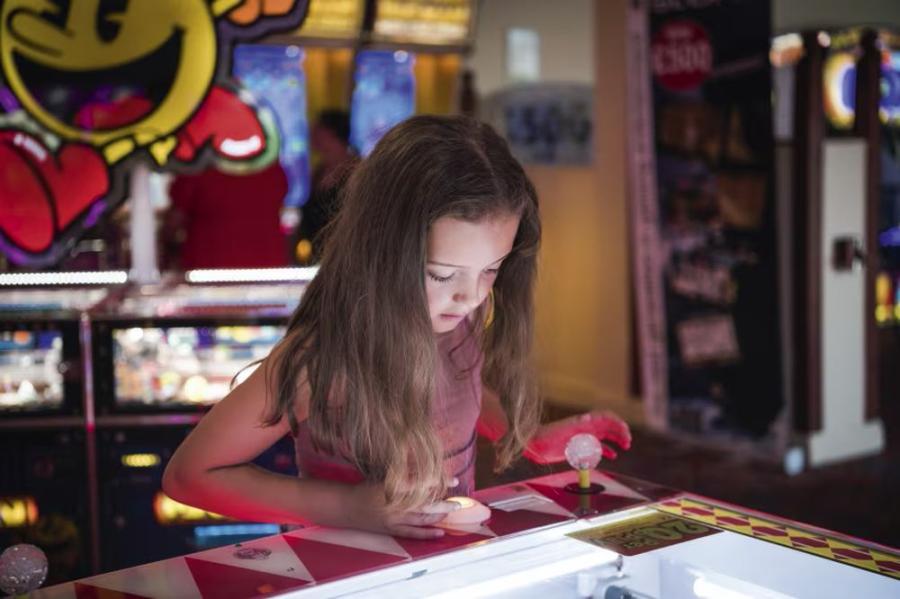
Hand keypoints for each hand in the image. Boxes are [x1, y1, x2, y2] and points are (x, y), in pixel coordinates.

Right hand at [345, 478, 460, 538]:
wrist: (346, 506)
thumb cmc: (365, 488)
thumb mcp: (384, 476)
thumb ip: (405, 475)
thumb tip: (426, 471)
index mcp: (394, 487)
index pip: (423, 484)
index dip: (440, 482)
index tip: (454, 480)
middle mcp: (396, 505)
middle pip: (426, 504)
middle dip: (444, 503)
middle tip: (459, 503)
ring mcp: (395, 519)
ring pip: (422, 519)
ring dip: (439, 516)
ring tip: (452, 513)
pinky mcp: (392, 530)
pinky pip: (413, 533)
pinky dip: (427, 534)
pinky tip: (440, 532)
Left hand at [525, 411, 631, 463]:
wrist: (534, 445)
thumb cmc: (546, 437)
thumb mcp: (560, 430)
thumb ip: (574, 425)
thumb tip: (588, 417)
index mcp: (582, 422)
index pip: (604, 416)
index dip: (616, 421)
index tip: (624, 430)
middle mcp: (585, 427)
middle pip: (608, 426)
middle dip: (620, 431)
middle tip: (627, 442)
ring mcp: (583, 437)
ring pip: (605, 436)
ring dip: (616, 440)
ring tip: (625, 447)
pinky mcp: (580, 446)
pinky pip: (597, 447)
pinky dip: (607, 451)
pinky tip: (613, 456)